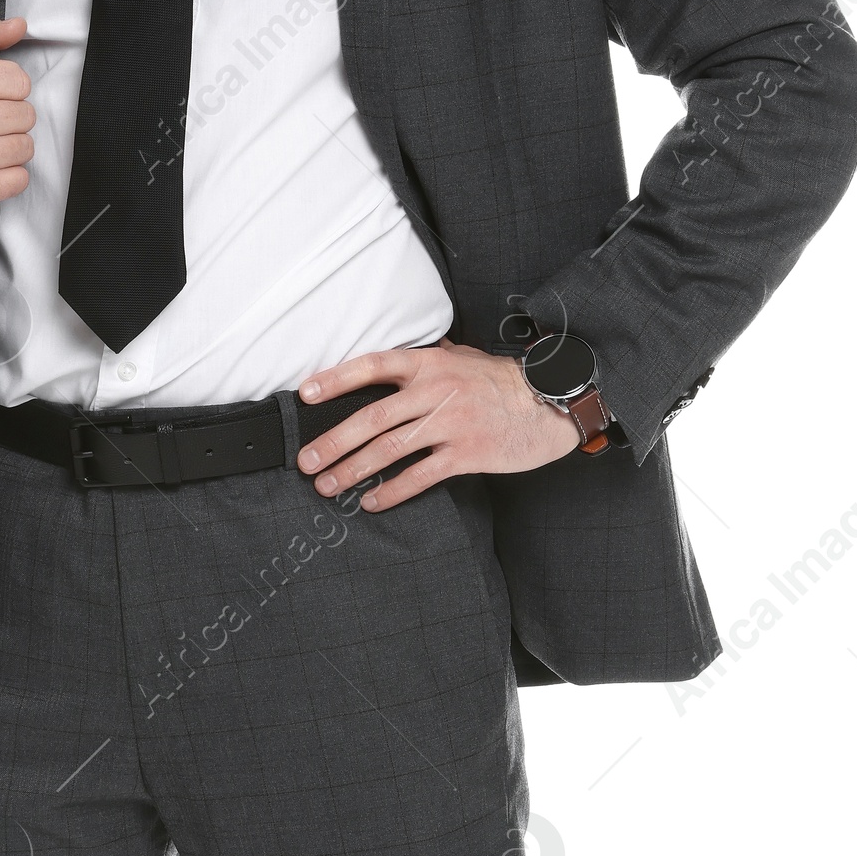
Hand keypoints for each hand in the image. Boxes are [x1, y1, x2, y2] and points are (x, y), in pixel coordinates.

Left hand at [296, 338, 576, 510]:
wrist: (551, 403)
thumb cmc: (504, 382)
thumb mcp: (466, 358)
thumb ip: (434, 357)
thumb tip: (409, 353)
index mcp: (429, 364)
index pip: (372, 366)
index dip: (336, 379)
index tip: (305, 395)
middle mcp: (435, 391)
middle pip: (372, 417)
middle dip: (333, 442)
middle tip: (306, 461)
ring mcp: (451, 423)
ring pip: (390, 449)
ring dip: (353, 470)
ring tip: (328, 486)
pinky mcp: (467, 453)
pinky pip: (421, 476)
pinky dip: (392, 492)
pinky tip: (372, 502)